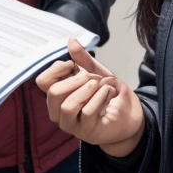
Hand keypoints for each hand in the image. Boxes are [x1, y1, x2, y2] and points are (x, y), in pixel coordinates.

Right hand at [36, 38, 144, 155]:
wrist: (130, 114)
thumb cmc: (109, 94)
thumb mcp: (97, 72)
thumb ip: (83, 59)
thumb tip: (71, 40)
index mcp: (57, 96)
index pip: (42, 82)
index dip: (57, 69)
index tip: (74, 65)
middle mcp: (59, 112)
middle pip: (53, 93)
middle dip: (78, 79)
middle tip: (94, 78)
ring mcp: (71, 125)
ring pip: (67, 105)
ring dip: (89, 90)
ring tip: (103, 86)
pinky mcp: (86, 132)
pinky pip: (87, 112)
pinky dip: (101, 97)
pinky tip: (109, 94)